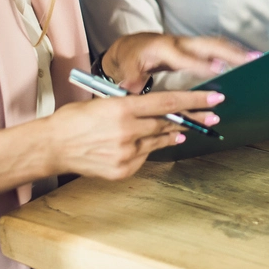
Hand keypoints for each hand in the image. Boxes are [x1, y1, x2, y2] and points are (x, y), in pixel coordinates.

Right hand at [40, 89, 225, 180]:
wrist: (53, 146)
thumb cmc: (75, 119)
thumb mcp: (105, 101)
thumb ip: (132, 105)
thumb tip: (159, 107)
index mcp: (122, 108)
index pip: (168, 102)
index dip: (195, 100)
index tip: (216, 97)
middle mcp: (127, 131)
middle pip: (169, 122)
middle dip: (193, 119)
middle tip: (213, 115)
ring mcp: (126, 153)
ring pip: (159, 140)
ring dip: (173, 133)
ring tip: (186, 129)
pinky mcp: (122, 170)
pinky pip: (145, 156)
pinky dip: (150, 147)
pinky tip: (150, 142)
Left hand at [103, 32, 257, 91]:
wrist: (130, 46)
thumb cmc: (129, 59)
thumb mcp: (125, 70)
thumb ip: (130, 80)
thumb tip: (133, 88)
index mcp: (162, 49)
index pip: (186, 58)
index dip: (203, 65)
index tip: (221, 70)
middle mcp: (179, 43)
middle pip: (208, 45)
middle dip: (230, 52)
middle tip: (252, 60)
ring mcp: (187, 43)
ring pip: (215, 44)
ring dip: (236, 50)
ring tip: (257, 59)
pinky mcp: (192, 47)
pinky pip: (215, 47)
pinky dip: (232, 51)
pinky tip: (245, 58)